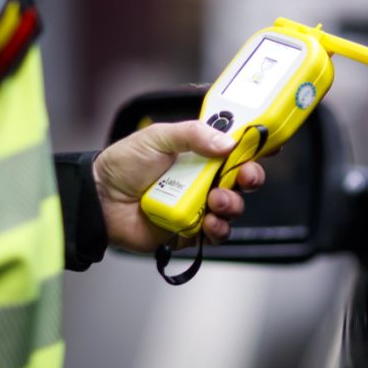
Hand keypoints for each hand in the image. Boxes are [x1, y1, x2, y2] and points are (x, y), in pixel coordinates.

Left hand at [93, 121, 265, 252]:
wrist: (98, 200)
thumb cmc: (123, 165)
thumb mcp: (158, 137)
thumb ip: (193, 134)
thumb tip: (228, 142)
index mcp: (201, 154)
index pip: (237, 149)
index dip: (256, 148)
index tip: (269, 145)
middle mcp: (205, 179)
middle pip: (243, 179)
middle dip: (252, 177)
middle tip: (244, 176)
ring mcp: (200, 206)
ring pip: (234, 207)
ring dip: (232, 204)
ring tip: (215, 200)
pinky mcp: (192, 231)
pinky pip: (217, 233)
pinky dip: (218, 228)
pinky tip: (208, 221)